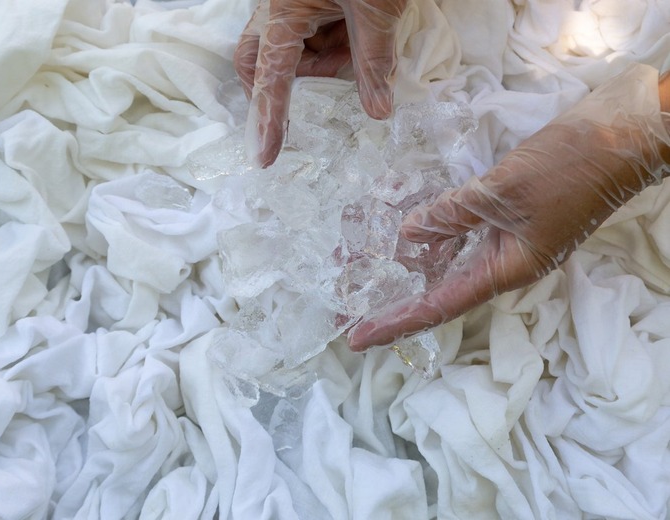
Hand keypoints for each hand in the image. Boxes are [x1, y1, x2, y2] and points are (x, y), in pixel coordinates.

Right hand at [234, 0, 407, 166]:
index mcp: (284, 8)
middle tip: (306, 95)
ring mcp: (288, 4)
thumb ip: (374, 62)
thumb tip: (378, 110)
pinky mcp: (305, 1)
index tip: (264, 155)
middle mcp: (276, 7)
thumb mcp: (378, 9)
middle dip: (275, 85)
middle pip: (255, 60)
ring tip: (354, 46)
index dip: (268, 118)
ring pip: (286, 49)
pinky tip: (354, 33)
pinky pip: (306, 34)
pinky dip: (329, 44)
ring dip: (317, 61)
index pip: (271, 76)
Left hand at [348, 63, 669, 351]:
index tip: (356, 339)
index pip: (438, 307)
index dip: (395, 323)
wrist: (626, 131)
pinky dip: (430, 228)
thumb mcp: (502, 191)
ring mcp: (506, 237)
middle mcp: (502, 262)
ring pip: (445, 257)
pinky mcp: (507, 212)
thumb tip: (408, 234)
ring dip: (404, 258)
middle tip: (345, 299)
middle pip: (435, 287)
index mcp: (506, 270)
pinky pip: (459, 229)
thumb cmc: (572, 165)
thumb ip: (451, 214)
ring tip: (359, 258)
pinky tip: (404, 224)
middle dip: (391, 293)